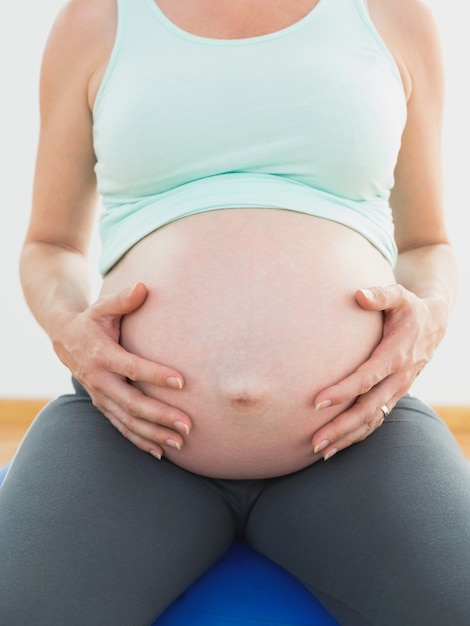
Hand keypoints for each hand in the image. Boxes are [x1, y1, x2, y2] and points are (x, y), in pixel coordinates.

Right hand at [53, 282, 190, 458]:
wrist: (64, 339)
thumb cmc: (92, 320)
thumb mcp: (102, 306)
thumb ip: (122, 299)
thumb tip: (143, 287)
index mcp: (102, 355)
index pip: (131, 368)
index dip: (155, 375)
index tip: (182, 381)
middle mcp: (99, 380)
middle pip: (132, 403)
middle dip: (160, 415)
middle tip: (187, 425)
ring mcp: (100, 397)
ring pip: (127, 421)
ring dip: (153, 434)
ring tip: (180, 442)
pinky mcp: (103, 406)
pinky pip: (121, 427)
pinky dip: (139, 441)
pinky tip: (160, 453)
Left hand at [311, 284, 447, 459]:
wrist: (435, 324)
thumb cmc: (409, 308)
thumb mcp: (400, 296)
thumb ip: (380, 295)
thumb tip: (358, 294)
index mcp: (396, 355)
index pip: (367, 378)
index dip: (343, 391)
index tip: (317, 403)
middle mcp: (399, 378)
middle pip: (368, 409)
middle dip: (341, 426)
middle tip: (315, 441)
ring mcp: (398, 391)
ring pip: (372, 420)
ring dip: (347, 437)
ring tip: (321, 451)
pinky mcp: (394, 396)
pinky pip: (376, 420)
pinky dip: (357, 435)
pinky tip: (337, 445)